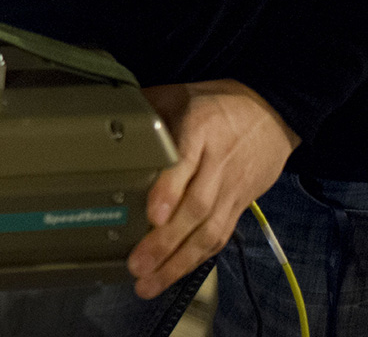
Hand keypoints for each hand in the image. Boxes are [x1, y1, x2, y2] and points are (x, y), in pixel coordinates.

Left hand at [128, 79, 298, 297]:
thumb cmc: (215, 104)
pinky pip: (220, 235)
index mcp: (201, 130)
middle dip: (165, 241)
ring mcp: (231, 187)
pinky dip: (197, 259)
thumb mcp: (179, 94)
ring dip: (178, 261)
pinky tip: (173, 275)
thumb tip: (104, 119)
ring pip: (209, 230)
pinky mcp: (240, 204)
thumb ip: (146, 107)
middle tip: (138, 264)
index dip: (169, 191)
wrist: (273, 112)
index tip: (152, 216)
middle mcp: (218, 164)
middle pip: (195, 207)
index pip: (185, 163)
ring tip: (149, 283)